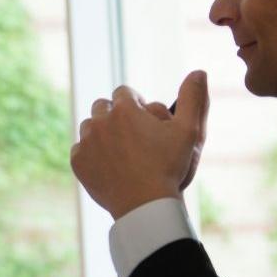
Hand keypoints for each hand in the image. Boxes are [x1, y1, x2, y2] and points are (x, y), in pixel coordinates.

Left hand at [71, 71, 209, 218]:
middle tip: (132, 133)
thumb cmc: (169, 167)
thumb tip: (199, 72)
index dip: (135, 104)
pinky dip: (91, 153)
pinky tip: (108, 163)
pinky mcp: (77, 162)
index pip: (124, 92)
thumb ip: (193, 98)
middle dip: (115, 114)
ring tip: (120, 147)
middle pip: (103, 106)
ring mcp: (86, 142)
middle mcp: (100, 121)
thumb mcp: (189, 131)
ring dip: (102, 132)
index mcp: (124, 109)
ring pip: (89, 126)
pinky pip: (80, 149)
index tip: (144, 119)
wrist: (145, 205)